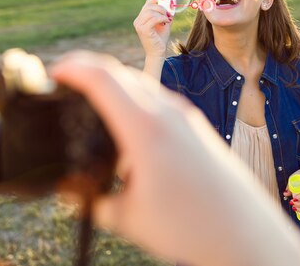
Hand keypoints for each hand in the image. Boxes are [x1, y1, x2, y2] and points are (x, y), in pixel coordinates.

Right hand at [51, 51, 299, 265]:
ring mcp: (186, 116)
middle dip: (89, 72)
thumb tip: (73, 194)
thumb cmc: (191, 227)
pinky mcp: (196, 125)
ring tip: (91, 106)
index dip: (74, 68)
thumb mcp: (130, 219)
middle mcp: (168, 112)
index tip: (53, 72)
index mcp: (146, 128)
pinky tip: (126, 129)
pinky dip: (133, 101)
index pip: (104, 78)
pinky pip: (157, 100)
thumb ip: (95, 202)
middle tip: (65, 86)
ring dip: (114, 85)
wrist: (246, 230)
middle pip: (121, 74)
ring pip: (141, 85)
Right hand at [133, 0, 172, 57]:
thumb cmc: (160, 39)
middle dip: (161, 7)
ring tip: (167, 20)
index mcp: (141, 18)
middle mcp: (138, 20)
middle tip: (169, 14)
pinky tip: (166, 22)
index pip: (147, 3)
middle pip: (149, 6)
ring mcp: (139, 25)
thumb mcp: (165, 23)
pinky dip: (162, 18)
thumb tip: (172, 2)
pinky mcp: (143, 29)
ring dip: (162, 13)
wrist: (157, 53)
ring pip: (151, 11)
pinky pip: (153, 18)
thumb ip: (167, 13)